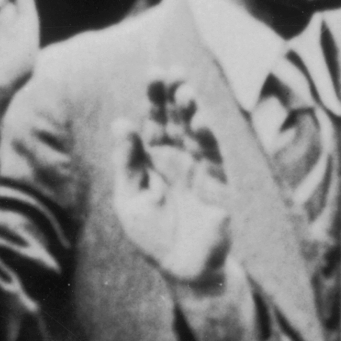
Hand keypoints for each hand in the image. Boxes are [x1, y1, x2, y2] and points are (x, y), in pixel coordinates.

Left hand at [110, 79, 236, 293]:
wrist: (182, 268)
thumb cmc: (153, 235)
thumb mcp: (130, 199)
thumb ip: (127, 163)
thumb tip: (121, 121)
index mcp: (155, 158)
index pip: (156, 120)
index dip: (155, 97)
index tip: (153, 73)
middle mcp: (179, 157)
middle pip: (178, 119)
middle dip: (174, 95)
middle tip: (170, 72)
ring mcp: (201, 168)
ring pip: (197, 132)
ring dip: (192, 111)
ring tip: (184, 91)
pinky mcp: (218, 184)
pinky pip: (215, 156)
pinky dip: (207, 138)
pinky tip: (199, 122)